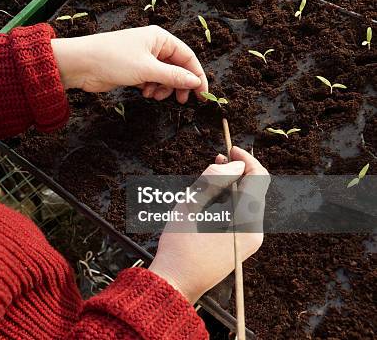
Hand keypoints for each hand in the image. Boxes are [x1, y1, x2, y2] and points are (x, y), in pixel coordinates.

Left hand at [51, 26, 207, 102]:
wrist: (81, 64)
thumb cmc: (113, 59)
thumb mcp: (147, 69)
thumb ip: (173, 76)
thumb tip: (195, 82)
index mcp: (160, 38)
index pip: (187, 57)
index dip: (197, 75)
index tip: (203, 94)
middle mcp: (153, 46)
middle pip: (176, 67)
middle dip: (179, 84)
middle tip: (180, 101)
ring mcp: (142, 58)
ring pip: (163, 76)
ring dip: (163, 88)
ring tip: (154, 96)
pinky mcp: (132, 70)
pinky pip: (150, 80)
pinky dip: (151, 88)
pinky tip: (144, 93)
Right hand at [148, 147, 269, 302]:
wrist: (176, 283)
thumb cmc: (179, 245)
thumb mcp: (190, 205)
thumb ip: (213, 179)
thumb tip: (233, 164)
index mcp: (246, 219)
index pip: (258, 178)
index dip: (245, 159)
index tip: (229, 149)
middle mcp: (255, 230)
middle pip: (255, 190)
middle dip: (238, 172)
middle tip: (217, 159)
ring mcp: (250, 241)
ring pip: (248, 202)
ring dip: (232, 186)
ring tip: (211, 176)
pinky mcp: (241, 246)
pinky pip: (242, 216)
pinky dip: (230, 201)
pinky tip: (211, 197)